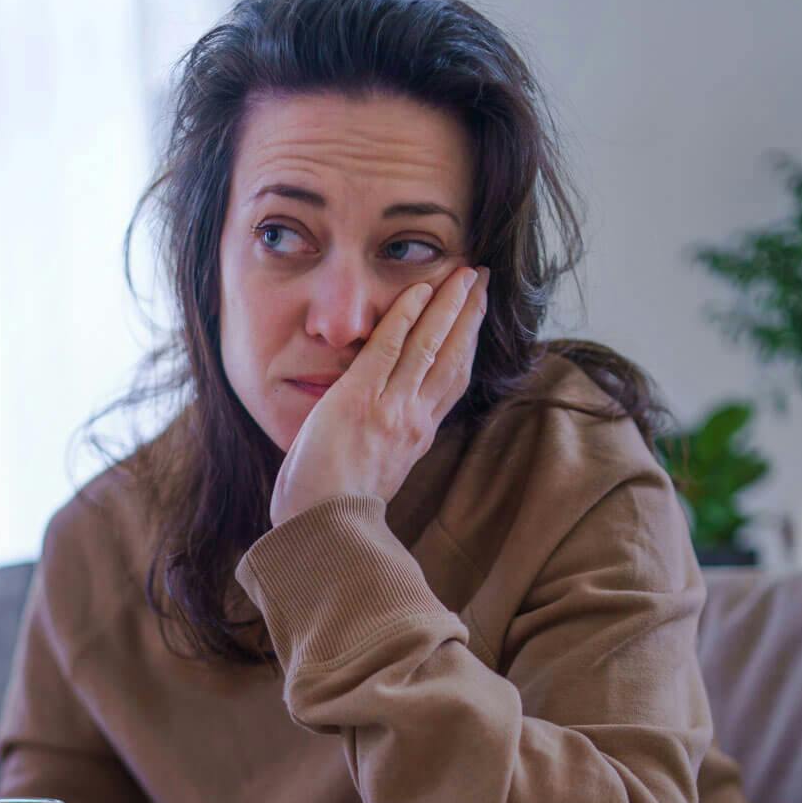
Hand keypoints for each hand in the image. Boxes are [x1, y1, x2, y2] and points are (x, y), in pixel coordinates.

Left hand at [270, 265, 488, 526]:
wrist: (320, 529)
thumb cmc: (331, 513)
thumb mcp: (373, 477)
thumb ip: (384, 448)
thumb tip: (380, 435)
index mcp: (416, 438)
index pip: (450, 381)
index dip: (466, 345)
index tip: (475, 317)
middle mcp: (413, 420)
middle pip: (452, 357)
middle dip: (469, 315)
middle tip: (482, 281)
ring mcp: (391, 407)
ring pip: (430, 345)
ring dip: (449, 304)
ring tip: (465, 273)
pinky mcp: (360, 398)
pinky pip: (390, 346)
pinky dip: (407, 315)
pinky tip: (421, 289)